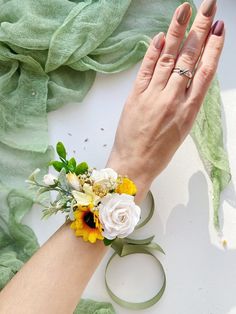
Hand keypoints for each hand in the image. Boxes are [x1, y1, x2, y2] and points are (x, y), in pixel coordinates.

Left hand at [106, 0, 224, 202]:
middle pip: (189, 58)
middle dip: (199, 29)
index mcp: (189, 110)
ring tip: (184, 9)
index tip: (219, 28)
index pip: (205, 71)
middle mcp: (174, 99)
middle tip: (208, 6)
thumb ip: (186, 103)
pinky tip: (160, 35)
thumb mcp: (181, 129)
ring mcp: (154, 96)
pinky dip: (153, 51)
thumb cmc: (159, 151)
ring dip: (177, 31)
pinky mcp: (135, 96)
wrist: (135, 164)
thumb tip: (188, 77)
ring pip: (168, 58)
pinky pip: (146, 69)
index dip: (213, 47)